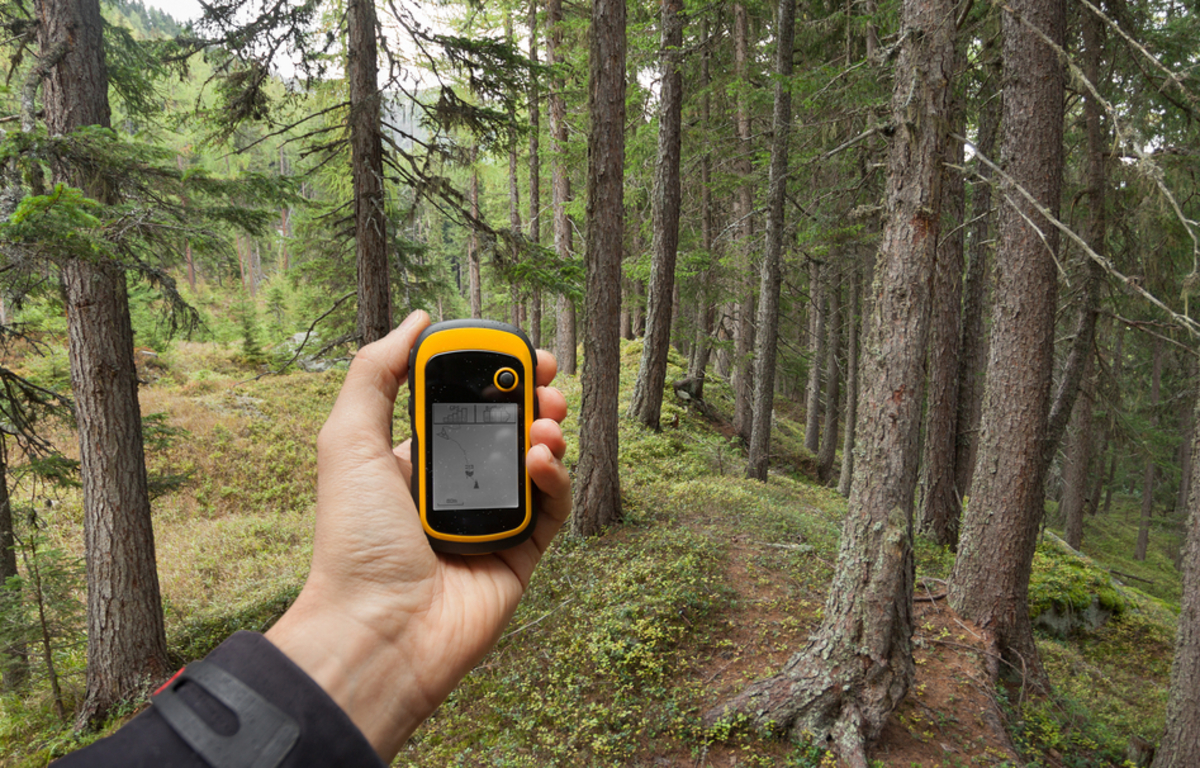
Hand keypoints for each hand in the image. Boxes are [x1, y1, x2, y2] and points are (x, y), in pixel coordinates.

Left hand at [265, 310, 571, 760]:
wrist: (377, 630)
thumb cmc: (354, 539)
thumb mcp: (348, 440)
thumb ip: (375, 373)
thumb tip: (416, 320)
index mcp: (413, 462)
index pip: (463, 406)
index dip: (493, 377)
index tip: (517, 354)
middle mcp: (454, 490)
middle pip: (508, 430)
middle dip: (533, 400)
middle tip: (549, 382)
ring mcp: (490, 523)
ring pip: (537, 465)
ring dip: (548, 433)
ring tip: (546, 423)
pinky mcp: (520, 556)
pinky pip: (551, 509)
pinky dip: (554, 479)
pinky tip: (540, 461)